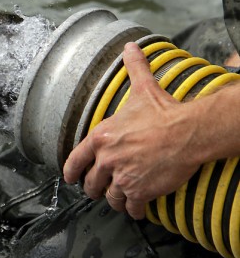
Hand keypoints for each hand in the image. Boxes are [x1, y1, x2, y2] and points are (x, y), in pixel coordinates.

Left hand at [63, 42, 201, 218]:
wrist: (187, 132)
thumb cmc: (163, 111)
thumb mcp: (143, 88)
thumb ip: (134, 68)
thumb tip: (131, 47)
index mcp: (101, 137)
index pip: (75, 160)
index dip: (71, 171)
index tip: (70, 178)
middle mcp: (107, 159)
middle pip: (91, 183)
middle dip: (94, 188)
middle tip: (99, 190)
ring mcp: (122, 177)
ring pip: (110, 197)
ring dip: (114, 199)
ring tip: (119, 198)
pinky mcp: (139, 191)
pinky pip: (130, 207)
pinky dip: (133, 210)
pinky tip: (137, 209)